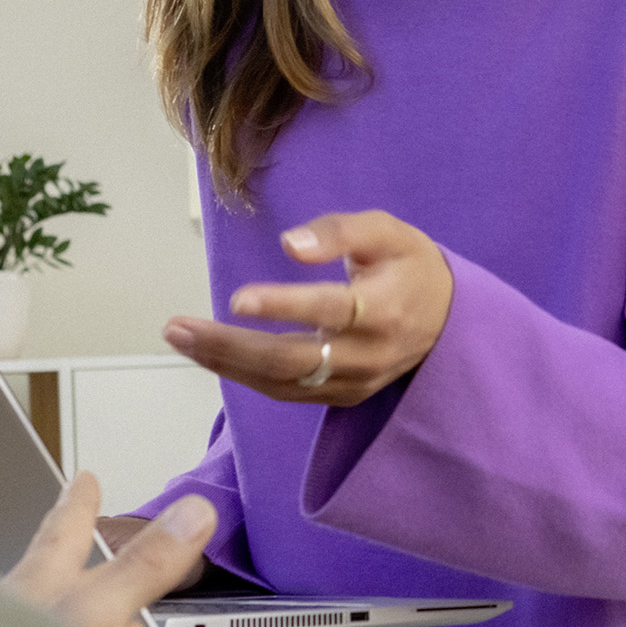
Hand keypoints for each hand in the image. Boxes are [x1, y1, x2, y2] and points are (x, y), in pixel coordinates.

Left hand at [3, 473, 216, 626]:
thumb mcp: (93, 611)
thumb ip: (143, 567)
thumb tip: (191, 513)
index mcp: (39, 583)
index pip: (64, 531)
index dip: (79, 505)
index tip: (83, 480)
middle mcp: (15, 613)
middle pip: (48, 577)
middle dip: (66, 558)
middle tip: (77, 541)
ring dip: (68, 625)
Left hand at [163, 210, 452, 407]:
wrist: (448, 319)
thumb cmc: (409, 264)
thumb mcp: (386, 231)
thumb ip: (339, 232)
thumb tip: (288, 244)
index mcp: (385, 307)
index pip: (330, 310)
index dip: (284, 306)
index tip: (237, 298)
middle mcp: (369, 353)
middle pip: (293, 358)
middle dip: (230, 346)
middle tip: (177, 328)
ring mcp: (355, 381)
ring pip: (283, 381)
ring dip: (225, 363)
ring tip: (180, 338)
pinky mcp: (342, 396)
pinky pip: (287, 391)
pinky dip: (244, 375)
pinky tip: (211, 354)